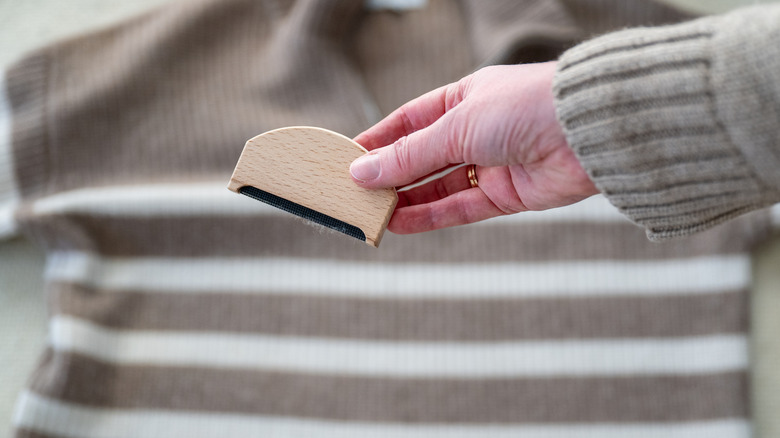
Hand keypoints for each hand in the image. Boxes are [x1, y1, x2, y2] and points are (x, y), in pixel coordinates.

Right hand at [350, 61, 597, 233]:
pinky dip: (430, 217)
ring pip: (438, 187)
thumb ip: (410, 154)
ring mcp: (492, 164)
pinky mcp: (508, 195)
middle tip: (352, 194)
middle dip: (388, 176)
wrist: (589, 132)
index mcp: (463, 99)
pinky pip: (460, 208)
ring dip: (404, 201)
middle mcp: (476, 131)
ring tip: (369, 215)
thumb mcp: (455, 127)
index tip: (347, 158)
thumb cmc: (524, 108)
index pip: (409, 121)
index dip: (378, 140)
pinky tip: (399, 225)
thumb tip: (362, 171)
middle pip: (421, 157)